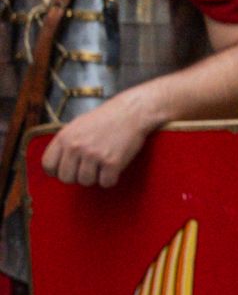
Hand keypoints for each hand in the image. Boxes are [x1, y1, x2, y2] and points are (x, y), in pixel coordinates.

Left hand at [45, 90, 161, 188]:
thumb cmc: (105, 118)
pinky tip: (114, 168)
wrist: (132, 112)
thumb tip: (56, 165)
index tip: (67, 170)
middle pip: (66, 178)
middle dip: (77, 176)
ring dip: (95, 177)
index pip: (48, 165)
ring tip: (102, 165)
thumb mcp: (77, 125)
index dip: (57, 171)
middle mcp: (76, 147)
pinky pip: (105, 183)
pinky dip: (110, 179)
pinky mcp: (112, 162)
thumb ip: (65, 144)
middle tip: (88, 168)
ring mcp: (94, 155)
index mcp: (64, 137)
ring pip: (86, 182)